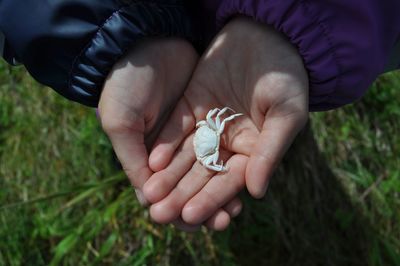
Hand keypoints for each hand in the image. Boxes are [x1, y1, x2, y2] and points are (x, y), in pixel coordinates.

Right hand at [98, 38, 241, 230]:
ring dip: (218, 190)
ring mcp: (187, 134)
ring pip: (205, 169)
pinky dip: (226, 163)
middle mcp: (166, 150)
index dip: (173, 208)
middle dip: (202, 204)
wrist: (146, 43)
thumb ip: (133, 159)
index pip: (159, 191)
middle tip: (221, 223)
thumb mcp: (120, 122)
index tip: (188, 222)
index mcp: (143, 154)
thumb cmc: (125, 84)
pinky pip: (218, 147)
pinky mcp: (204, 118)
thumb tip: (147, 198)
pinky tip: (241, 179)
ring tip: (234, 210)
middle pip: (186, 184)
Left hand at [143, 17, 308, 226]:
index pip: (228, 182)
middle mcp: (227, 143)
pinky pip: (176, 128)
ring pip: (184, 155)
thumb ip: (270, 152)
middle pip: (201, 174)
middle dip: (181, 194)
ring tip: (149, 195)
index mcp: (252, 151)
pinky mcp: (191, 105)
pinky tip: (153, 162)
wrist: (268, 35)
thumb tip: (257, 192)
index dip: (211, 199)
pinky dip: (165, 144)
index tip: (192, 216)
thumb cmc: (287, 76)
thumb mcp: (286, 114)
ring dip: (167, 175)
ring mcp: (207, 124)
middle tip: (161, 215)